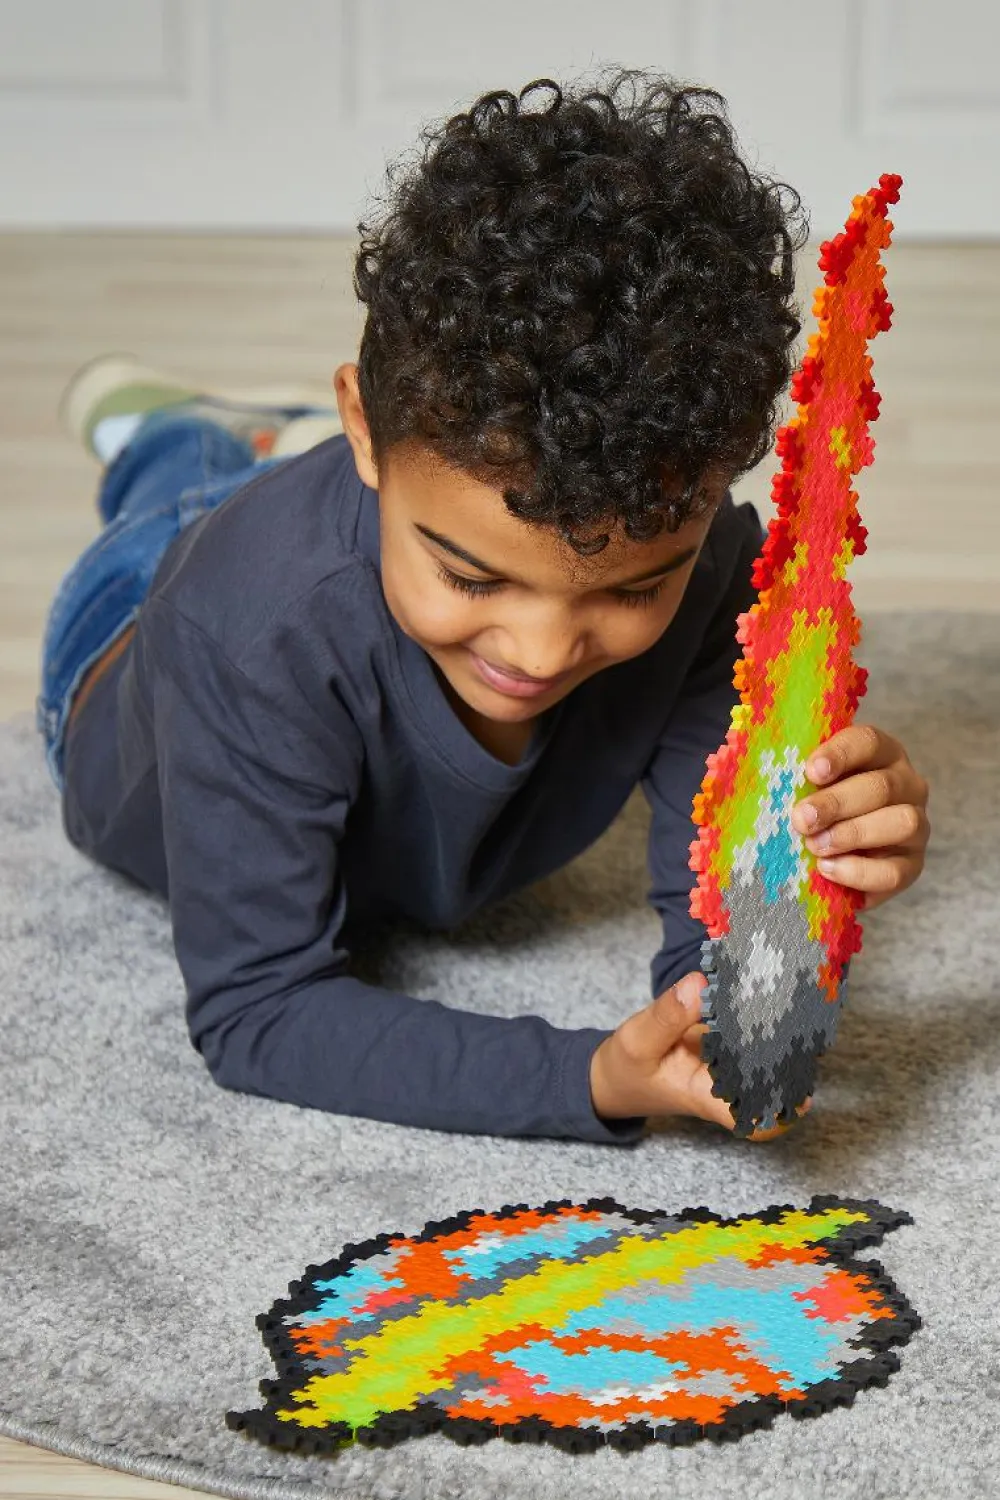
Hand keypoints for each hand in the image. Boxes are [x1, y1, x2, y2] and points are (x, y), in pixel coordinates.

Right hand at [590, 972, 811, 1141]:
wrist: (615, 1074)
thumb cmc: (626, 1069)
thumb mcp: (638, 1041)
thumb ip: (667, 1017)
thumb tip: (698, 983)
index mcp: (707, 1097)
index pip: (755, 1119)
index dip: (784, 1109)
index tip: (803, 1089)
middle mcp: (727, 1083)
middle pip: (775, 1079)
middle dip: (794, 1051)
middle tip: (802, 1014)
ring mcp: (729, 1062)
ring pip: (767, 1049)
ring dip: (780, 1025)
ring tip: (792, 992)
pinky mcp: (725, 1041)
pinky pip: (750, 1029)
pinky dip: (758, 1008)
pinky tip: (765, 980)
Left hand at [791, 723, 929, 909]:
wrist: (831, 855)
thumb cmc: (814, 809)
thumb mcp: (804, 786)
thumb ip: (790, 776)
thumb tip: (742, 774)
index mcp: (880, 754)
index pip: (867, 741)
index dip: (839, 754)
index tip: (810, 771)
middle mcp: (906, 785)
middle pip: (882, 786)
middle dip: (837, 803)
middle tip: (801, 819)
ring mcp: (916, 825)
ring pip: (902, 823)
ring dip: (853, 834)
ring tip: (815, 846)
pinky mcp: (912, 865)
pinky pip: (896, 871)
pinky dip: (860, 872)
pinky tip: (828, 868)